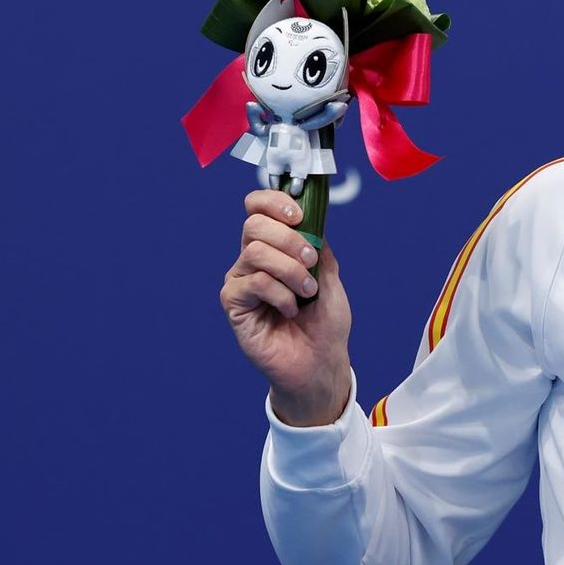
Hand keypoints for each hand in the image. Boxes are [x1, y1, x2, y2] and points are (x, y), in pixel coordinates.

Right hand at [221, 190, 352, 425]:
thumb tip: (312, 219)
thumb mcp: (330, 276)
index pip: (258, 208)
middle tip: (311, 261)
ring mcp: (240, 281)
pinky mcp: (234, 304)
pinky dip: (281, 294)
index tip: (299, 215)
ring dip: (292, 271)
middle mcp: (252, 260)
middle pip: (254, 224)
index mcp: (274, 247)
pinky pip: (254, 282)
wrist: (320, 362)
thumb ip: (318, 246)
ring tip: (307, 293)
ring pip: (257, 252)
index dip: (274, 202)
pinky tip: (290, 310)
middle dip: (290, 239)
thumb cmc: (324, 322)